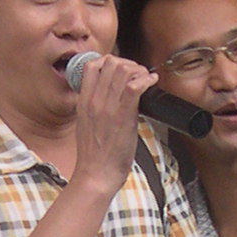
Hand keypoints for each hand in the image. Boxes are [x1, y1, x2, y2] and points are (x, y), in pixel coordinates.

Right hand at [70, 53, 152, 193]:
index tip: (122, 70)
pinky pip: (135, 86)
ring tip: (147, 79)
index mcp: (84, 102)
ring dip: (140, 70)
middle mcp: (94, 100)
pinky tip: (152, 82)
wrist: (95, 175)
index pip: (92, 66)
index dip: (111, 61)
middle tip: (139, 74)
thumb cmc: (95, 156)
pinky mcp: (123, 116)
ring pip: (124, 70)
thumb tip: (112, 99)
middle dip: (129, 63)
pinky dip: (147, 79)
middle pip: (111, 63)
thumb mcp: (87, 125)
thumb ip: (95, 109)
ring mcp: (108, 107)